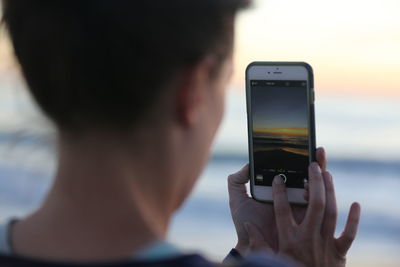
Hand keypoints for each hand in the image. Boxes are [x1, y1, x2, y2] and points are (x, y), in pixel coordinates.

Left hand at [228, 147, 327, 254]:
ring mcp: (300, 205)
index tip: (303, 144)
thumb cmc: (244, 221)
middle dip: (314, 160)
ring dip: (320, 173)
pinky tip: (313, 183)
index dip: (298, 157)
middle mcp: (290, 194)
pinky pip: (319, 203)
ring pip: (316, 186)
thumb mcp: (237, 198)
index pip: (290, 169)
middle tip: (316, 148)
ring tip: (316, 162)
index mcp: (276, 188)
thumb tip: (249, 164)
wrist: (251, 244)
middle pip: (307, 174)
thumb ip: (237, 180)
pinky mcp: (307, 217)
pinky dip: (320, 192)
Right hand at [245, 161, 360, 266]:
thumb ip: (258, 243)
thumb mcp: (269, 260)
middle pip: (314, 204)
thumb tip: (248, 225)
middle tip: (313, 165)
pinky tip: (355, 204)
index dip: (279, 192)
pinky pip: (349, 234)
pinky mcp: (338, 252)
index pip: (282, 209)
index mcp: (289, 239)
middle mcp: (308, 238)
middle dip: (314, 182)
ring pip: (331, 212)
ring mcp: (325, 244)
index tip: (278, 177)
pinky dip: (353, 219)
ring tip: (327, 173)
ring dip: (330, 191)